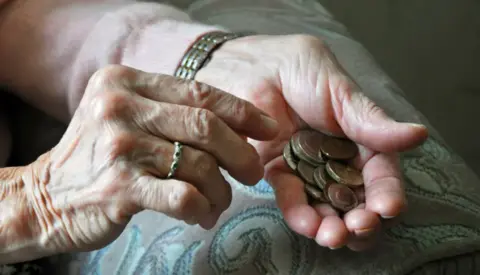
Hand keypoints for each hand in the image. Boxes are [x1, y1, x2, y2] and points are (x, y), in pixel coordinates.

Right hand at [22, 65, 278, 253]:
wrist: (45, 197)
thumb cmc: (98, 156)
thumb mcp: (126, 116)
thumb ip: (170, 111)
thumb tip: (238, 127)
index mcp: (125, 81)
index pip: (199, 92)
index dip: (242, 111)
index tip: (269, 128)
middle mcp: (119, 106)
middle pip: (205, 126)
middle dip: (241, 153)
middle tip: (253, 173)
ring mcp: (118, 147)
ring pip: (200, 165)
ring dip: (221, 189)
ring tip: (219, 201)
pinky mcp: (119, 187)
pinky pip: (183, 196)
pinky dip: (202, 207)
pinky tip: (201, 214)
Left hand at [196, 34, 427, 249]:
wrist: (250, 67)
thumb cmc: (298, 69)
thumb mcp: (338, 90)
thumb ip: (370, 119)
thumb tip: (418, 135)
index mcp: (360, 138)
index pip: (380, 173)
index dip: (387, 192)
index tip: (388, 208)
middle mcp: (337, 159)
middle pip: (356, 199)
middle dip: (362, 219)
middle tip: (359, 228)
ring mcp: (308, 170)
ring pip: (326, 206)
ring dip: (333, 226)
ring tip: (333, 236)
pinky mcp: (279, 174)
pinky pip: (292, 199)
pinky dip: (301, 215)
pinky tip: (309, 224)